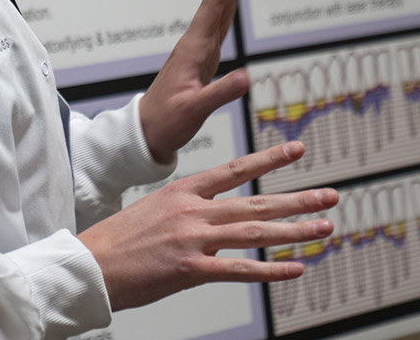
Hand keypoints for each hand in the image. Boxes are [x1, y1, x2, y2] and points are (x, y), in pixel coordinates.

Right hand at [77, 141, 335, 311]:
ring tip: (324, 228)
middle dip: (298, 199)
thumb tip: (213, 218)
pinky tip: (295, 268)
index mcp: (184, 191)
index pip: (235, 170)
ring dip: (294, 230)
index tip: (297, 150)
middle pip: (256, 200)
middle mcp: (193, 210)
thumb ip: (188, 211)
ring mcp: (193, 239)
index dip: (269, 159)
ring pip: (255, 231)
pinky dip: (270, 269)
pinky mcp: (190, 269)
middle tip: (329, 196)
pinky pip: (239, 269)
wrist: (90, 264)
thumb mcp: (154, 210)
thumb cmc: (118, 241)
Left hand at [139, 0, 257, 162]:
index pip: (216, 2)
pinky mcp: (204, 56)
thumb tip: (247, 76)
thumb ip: (220, 94)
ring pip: (223, 4)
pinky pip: (222, 21)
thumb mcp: (194, 111)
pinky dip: (231, 1)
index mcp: (196, 48)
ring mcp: (201, 47)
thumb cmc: (169, 121)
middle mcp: (198, 40)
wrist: (149, 132)